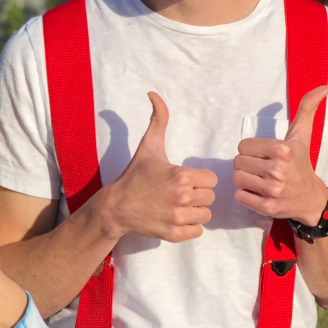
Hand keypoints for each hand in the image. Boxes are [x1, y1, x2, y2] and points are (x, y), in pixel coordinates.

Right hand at [100, 92, 217, 242]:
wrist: (116, 207)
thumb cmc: (135, 176)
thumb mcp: (148, 145)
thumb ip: (158, 118)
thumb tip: (154, 93)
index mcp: (182, 175)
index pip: (211, 179)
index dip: (200, 178)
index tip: (185, 179)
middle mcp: (182, 197)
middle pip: (210, 197)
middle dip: (198, 194)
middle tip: (180, 192)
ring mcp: (178, 218)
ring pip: (206, 215)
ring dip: (196, 211)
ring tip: (179, 205)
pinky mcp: (174, 234)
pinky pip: (198, 231)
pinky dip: (190, 227)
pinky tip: (176, 217)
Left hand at [233, 86, 327, 225]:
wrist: (311, 198)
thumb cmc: (302, 163)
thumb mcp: (302, 135)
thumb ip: (307, 108)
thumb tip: (324, 87)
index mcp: (281, 149)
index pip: (243, 146)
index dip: (251, 150)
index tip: (264, 155)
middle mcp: (277, 169)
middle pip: (238, 162)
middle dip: (247, 165)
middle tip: (261, 168)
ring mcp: (272, 190)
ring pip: (237, 179)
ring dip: (245, 180)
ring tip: (259, 180)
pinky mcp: (267, 207)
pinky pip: (240, 197)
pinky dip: (246, 196)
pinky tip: (259, 193)